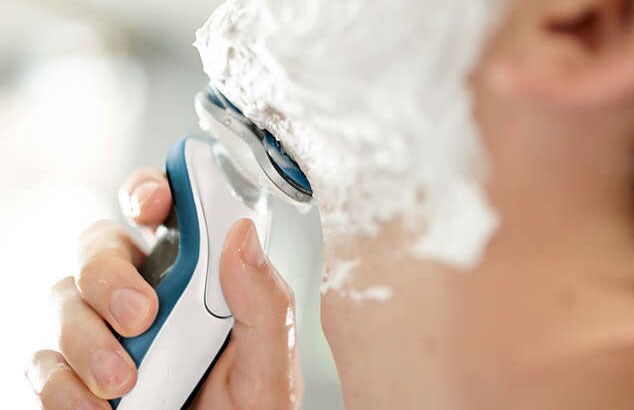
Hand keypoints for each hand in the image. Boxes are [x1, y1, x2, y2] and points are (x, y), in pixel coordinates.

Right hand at [26, 168, 302, 409]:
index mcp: (197, 276)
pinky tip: (97, 408)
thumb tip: (242, 232)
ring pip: (63, 300)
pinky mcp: (75, 376)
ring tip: (122, 381)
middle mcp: (145, 293)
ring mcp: (106, 332)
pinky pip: (43, 363)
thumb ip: (264, 302)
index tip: (152, 204)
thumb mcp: (270, 361)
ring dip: (86, 338)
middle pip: (99, 247)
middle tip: (140, 314)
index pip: (163, 211)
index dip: (148, 191)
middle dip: (109, 274)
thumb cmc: (251, 409)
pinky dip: (61, 385)